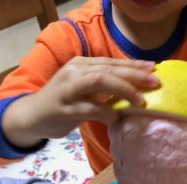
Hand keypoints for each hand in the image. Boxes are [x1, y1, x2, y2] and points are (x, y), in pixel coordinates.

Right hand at [2, 56, 158, 147]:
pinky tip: (117, 118)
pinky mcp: (65, 108)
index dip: (134, 65)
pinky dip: (108, 113)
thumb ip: (104, 86)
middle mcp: (75, 72)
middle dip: (134, 75)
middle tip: (154, 83)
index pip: (111, 62)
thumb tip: (136, 87)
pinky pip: (92, 108)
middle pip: (109, 69)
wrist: (32, 116)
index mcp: (81, 64)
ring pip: (101, 81)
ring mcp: (68, 89)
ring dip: (124, 90)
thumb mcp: (83, 88)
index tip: (154, 69)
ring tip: (140, 101)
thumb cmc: (63, 102)